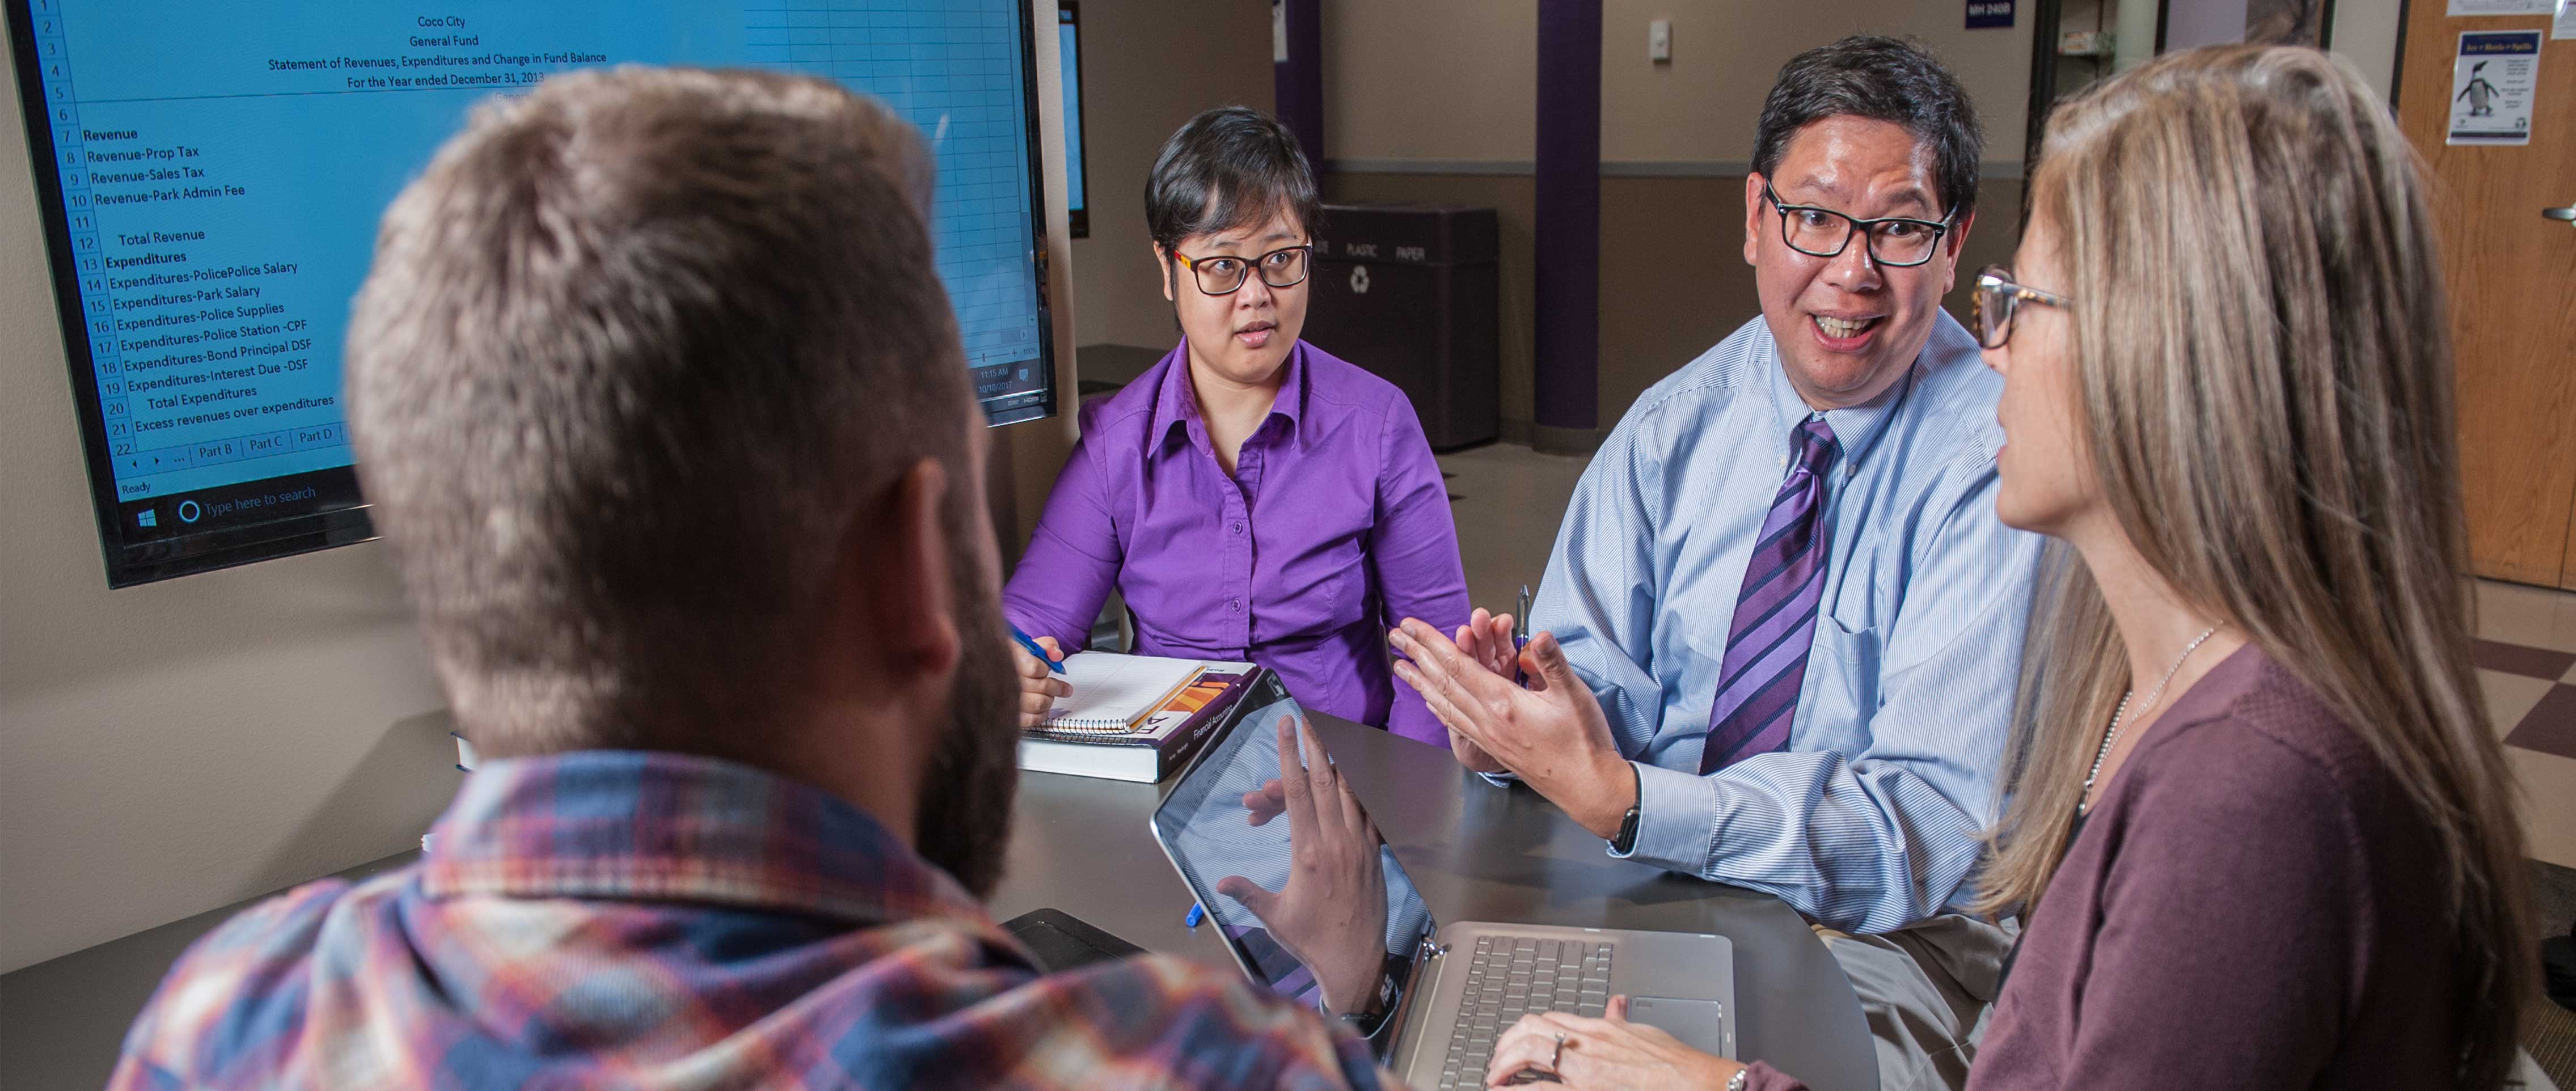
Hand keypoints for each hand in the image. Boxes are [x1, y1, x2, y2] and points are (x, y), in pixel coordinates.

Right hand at [1012, 634, 1068, 727]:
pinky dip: (1041, 714)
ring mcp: (1004, 699)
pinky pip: (1031, 719)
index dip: (1045, 669)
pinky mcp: (1007, 715)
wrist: (987, 673)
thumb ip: (1045, 646)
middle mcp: (1004, 679)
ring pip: (1038, 704)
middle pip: (1040, 687)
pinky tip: (1041, 708)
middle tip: (1062, 687)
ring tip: (1049, 696)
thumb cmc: (1009, 660)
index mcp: (1008, 658)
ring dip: (1049, 700)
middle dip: (1055, 687)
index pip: (1035, 668)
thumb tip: (1056, 655)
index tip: (1048, 668)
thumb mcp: (1026, 645)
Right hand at [1215, 716, 1390, 1015]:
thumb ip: (1247, 893)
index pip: (1296, 791)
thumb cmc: (1310, 941)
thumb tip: (1220, 882)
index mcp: (1307, 852)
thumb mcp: (1273, 917)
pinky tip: (1349, 781)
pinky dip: (1356, 793)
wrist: (1355, 961)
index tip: (1285, 727)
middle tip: (1304, 720)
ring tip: (1325, 741)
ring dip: (1334, 765)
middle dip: (1313, 745)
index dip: (1289, 754)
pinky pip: (1366, 813)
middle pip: (1325, 780)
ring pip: (1348, 791)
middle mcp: (1335, 841)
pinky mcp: (1374, 853)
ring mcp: (1359, 845)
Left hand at [1389, 620, 1634, 837]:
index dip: (1430, 642)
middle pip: (1443, 682)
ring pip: (1444, 704)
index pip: (1457, 665)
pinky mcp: (1493, 748)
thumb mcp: (1574, 695)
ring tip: (1400, 668)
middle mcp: (1487, 721)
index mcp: (1503, 703)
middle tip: (1394, 637)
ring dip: (1420, 682)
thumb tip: (1539, 635)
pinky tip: (1431, 704)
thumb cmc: (1582, 743)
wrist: (1586, 788)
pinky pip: (1456, 724)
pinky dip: (1439, 709)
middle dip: (1417, 655)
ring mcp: (1488, 736)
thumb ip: (1552, 663)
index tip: (1409, 626)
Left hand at [1484, 996, 1746, 1089]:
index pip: (1551, 1019)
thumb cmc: (1674, 1064)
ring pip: (1529, 1051)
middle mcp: (1586, 1044)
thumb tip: (1616, 1004)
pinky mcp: (1584, 1090)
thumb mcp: (1643, 1032)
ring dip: (1504, 1062)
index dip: (1526, 1028)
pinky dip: (1517, 1089)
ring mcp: (1583, 1069)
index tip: (1517, 1040)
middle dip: (1507, 1043)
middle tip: (1497, 1060)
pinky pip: (1540, 1089)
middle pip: (1531, 1030)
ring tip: (1494, 1077)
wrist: (1692, 1081)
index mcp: (1599, 1029)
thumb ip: (1622, 1020)